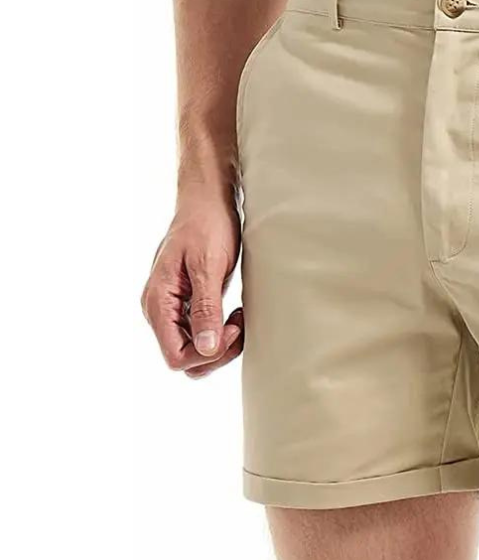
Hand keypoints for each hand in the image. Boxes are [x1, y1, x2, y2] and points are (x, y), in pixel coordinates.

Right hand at [141, 187, 242, 378]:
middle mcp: (159, 310)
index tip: (231, 328)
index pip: (175, 357)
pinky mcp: (187, 303)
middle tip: (239, 324)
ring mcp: (172, 308)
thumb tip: (205, 349)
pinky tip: (234, 314)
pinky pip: (200, 333)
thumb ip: (206, 308)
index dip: (207, 354)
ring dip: (219, 343)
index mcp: (158, 302)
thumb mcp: (209, 266)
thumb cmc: (207, 225)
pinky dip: (219, 331)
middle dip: (216, 352)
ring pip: (193, 349)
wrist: (207, 200)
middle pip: (184, 358)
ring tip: (238, 318)